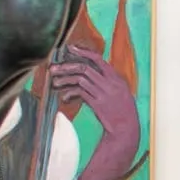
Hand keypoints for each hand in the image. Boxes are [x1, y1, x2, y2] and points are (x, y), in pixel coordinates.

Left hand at [49, 46, 140, 179]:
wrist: (126, 131)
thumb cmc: (123, 113)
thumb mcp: (121, 94)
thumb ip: (108, 83)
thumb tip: (90, 75)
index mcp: (117, 79)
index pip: (98, 59)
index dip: (83, 52)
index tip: (70, 49)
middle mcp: (111, 83)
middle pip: (84, 67)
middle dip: (66, 66)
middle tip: (53, 68)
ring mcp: (104, 93)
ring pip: (80, 79)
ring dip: (65, 79)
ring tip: (55, 82)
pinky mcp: (98, 104)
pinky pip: (80, 93)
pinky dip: (70, 93)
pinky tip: (64, 98)